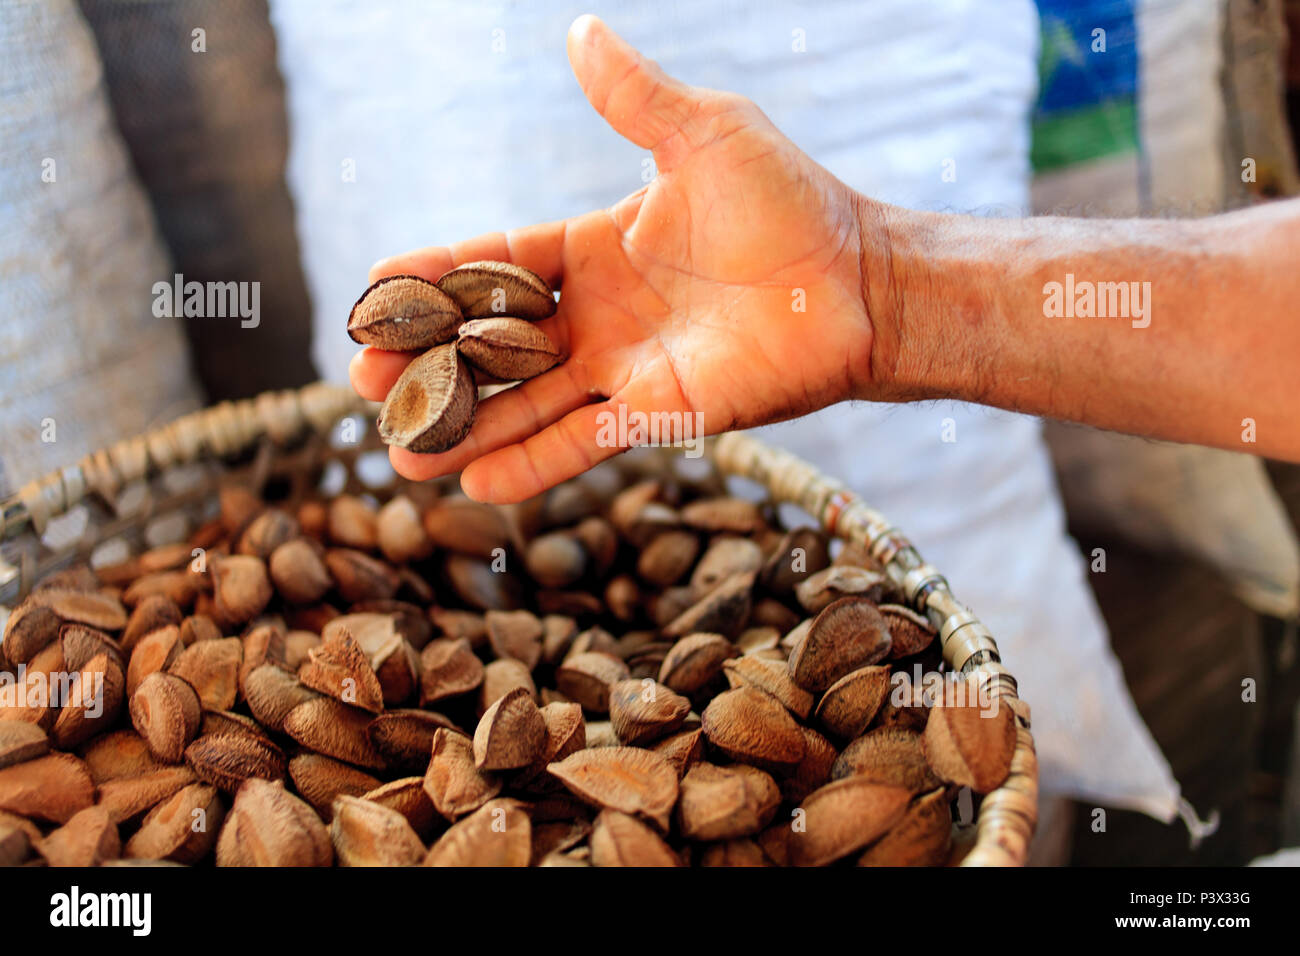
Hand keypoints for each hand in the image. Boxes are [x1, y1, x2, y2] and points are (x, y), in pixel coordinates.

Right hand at [351, 14, 879, 501]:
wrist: (859, 281)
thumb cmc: (791, 203)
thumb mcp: (706, 133)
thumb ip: (635, 97)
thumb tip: (579, 29)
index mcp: (594, 246)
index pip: (495, 263)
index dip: (434, 277)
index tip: (372, 291)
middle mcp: (597, 315)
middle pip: (492, 343)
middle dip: (428, 364)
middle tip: (362, 382)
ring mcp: (623, 370)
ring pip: (524, 403)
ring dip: (462, 426)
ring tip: (398, 453)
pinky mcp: (657, 416)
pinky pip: (581, 444)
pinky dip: (529, 464)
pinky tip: (471, 480)